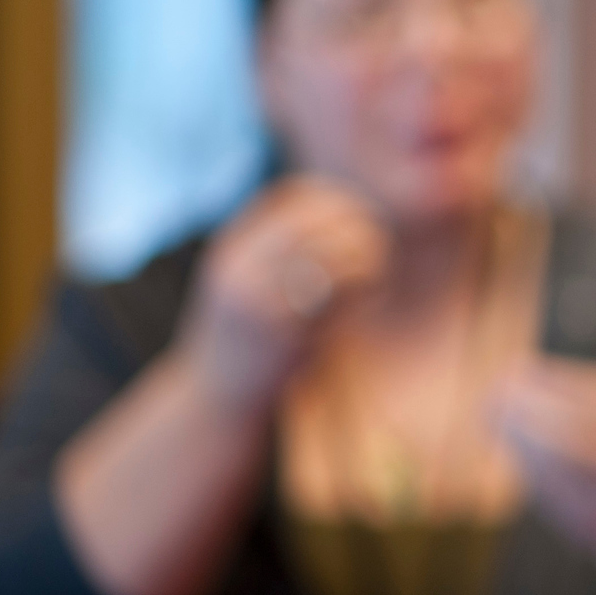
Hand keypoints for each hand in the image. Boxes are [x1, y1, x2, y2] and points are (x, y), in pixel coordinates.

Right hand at [178, 176, 389, 411]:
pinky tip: (368, 296)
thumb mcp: (247, 282)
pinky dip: (360, 290)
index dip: (332, 198)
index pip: (290, 195)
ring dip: (364, 257)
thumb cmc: (246, 338)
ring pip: (329, 254)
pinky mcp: (281, 330)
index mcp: (233, 247)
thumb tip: (340, 212)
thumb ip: (280, 249)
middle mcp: (240, 265)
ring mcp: (257, 297)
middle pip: (314, 219)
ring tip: (376, 272)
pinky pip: (335, 295)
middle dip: (355, 225)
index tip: (359, 214)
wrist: (216, 399)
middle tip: (379, 243)